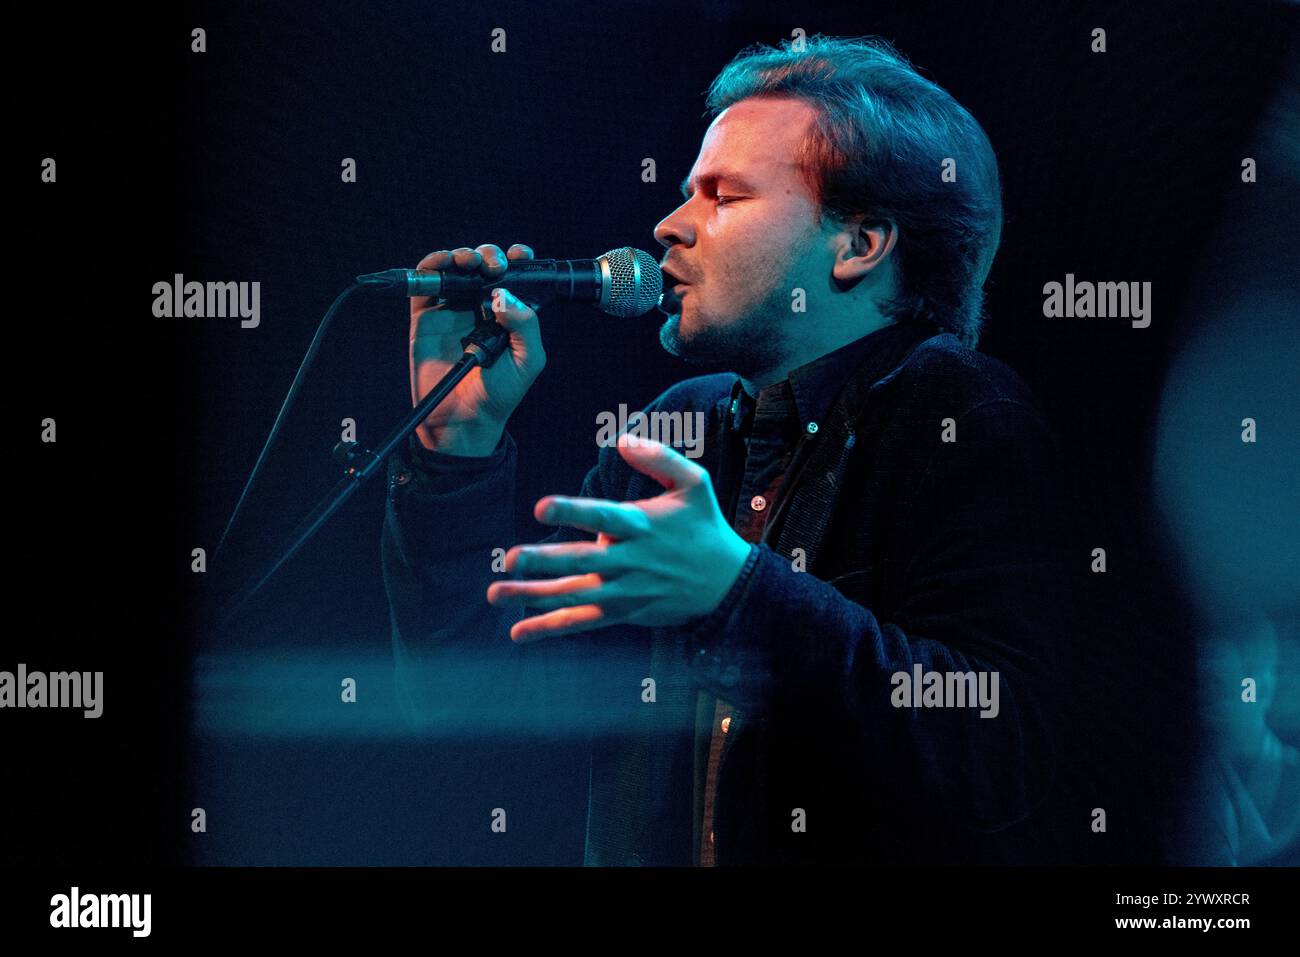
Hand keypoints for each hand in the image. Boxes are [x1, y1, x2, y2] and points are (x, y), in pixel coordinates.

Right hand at [409, 243, 545, 455]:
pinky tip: (442, 262)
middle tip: (494, 266)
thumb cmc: (499, 394)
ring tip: (469, 262)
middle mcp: (481, 308)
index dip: (517, 260)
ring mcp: (453, 310)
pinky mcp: (426, 318)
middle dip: (489, 255)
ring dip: (463, 255)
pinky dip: (432, 265)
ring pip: (456, 269)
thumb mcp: (528, 361)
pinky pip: (425, 284)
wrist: (464, 419)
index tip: (520, 255)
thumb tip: (504, 294)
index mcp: (508, 315)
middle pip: (483, 266)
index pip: (514, 278)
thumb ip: (526, 326)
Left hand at [486, 435, 752, 641]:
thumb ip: (659, 457)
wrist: (727, 583)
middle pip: (581, 562)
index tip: (540, 506)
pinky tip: (519, 632)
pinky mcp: (623, 612)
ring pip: (574, 595)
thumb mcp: (695, 483)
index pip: (602, 516)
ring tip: (495, 593)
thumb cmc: (705, 526)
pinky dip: (551, 628)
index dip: (571, 511)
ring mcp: (625, 590)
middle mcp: (630, 559)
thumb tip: (621, 440)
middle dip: (543, 561)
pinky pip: (582, 622)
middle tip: (510, 559)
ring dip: (533, 597)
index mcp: (642, 525)